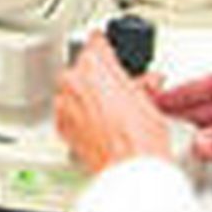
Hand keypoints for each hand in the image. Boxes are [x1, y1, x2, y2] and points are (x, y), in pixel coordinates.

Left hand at [54, 32, 171, 175]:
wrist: (128, 169)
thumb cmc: (139, 137)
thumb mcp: (149, 100)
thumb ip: (141, 84)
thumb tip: (144, 82)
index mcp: (94, 66)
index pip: (96, 41)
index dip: (107, 46)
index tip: (109, 47)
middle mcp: (72, 81)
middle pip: (85, 68)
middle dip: (102, 77)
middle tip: (121, 90)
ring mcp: (64, 104)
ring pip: (75, 90)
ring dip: (89, 96)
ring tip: (112, 111)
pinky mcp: (62, 126)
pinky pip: (70, 112)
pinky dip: (81, 115)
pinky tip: (100, 125)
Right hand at [154, 63, 211, 160]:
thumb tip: (200, 146)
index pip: (192, 88)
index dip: (170, 97)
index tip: (149, 104)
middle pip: (197, 106)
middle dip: (178, 118)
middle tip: (153, 127)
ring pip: (207, 123)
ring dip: (194, 135)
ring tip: (172, 144)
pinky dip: (208, 145)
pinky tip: (198, 152)